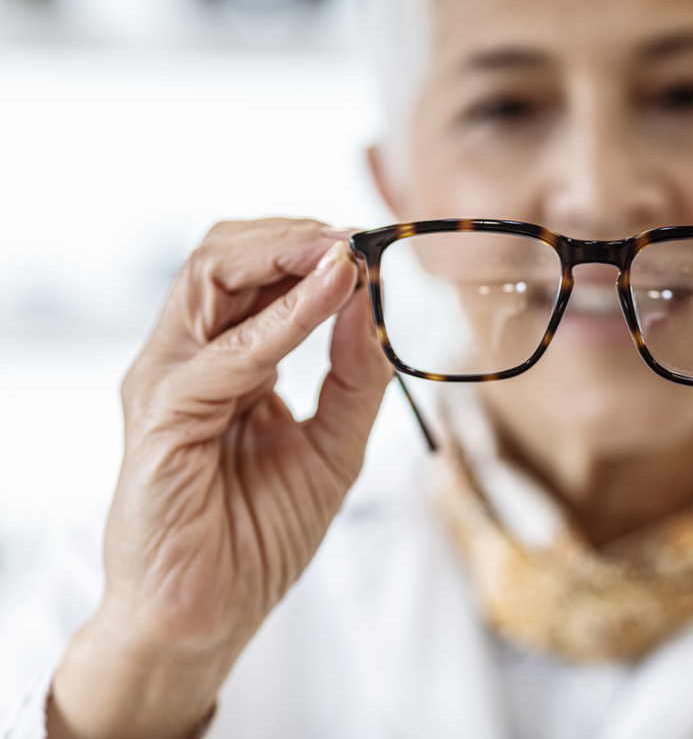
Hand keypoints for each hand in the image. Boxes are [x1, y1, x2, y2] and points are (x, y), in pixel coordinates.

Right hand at [49, 219, 392, 738]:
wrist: (208, 616)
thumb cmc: (259, 536)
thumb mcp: (334, 446)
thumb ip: (356, 377)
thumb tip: (372, 301)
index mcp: (227, 362)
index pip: (255, 274)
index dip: (312, 250)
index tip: (373, 245)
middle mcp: (189, 360)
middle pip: (222, 256)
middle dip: (293, 235)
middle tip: (356, 236)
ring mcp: (167, 382)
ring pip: (208, 278)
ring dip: (283, 255)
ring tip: (343, 250)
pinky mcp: (161, 417)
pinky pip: (226, 353)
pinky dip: (283, 320)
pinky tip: (330, 298)